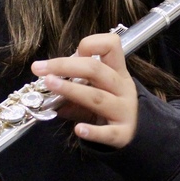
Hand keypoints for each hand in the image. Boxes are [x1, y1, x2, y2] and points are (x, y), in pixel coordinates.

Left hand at [30, 32, 137, 147]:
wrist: (140, 136)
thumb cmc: (114, 108)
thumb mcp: (101, 93)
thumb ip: (77, 89)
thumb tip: (48, 89)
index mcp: (118, 72)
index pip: (110, 46)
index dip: (90, 44)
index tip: (70, 53)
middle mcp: (123, 88)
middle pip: (96, 69)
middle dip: (65, 66)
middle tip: (39, 68)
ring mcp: (124, 111)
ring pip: (97, 97)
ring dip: (71, 89)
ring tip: (49, 84)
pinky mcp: (122, 134)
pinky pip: (107, 133)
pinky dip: (92, 132)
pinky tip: (78, 129)